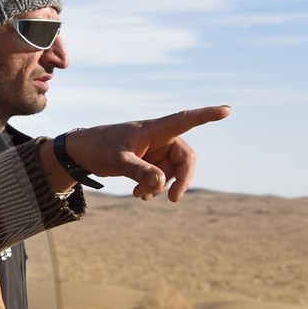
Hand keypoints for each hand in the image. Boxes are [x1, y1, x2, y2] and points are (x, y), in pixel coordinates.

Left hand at [49, 105, 231, 201]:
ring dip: (161, 185)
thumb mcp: (116, 160)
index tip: (227, 110)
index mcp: (154, 129)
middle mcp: (159, 137)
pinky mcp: (149, 160)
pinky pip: (161, 176)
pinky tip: (139, 195)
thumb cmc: (97, 148)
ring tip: (139, 196)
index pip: (185, 119)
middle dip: (181, 178)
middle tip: (173, 199)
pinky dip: (154, 187)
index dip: (207, 115)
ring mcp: (155, 149)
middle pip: (185, 157)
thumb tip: (160, 184)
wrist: (80, 153)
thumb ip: (138, 171)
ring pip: (172, 170)